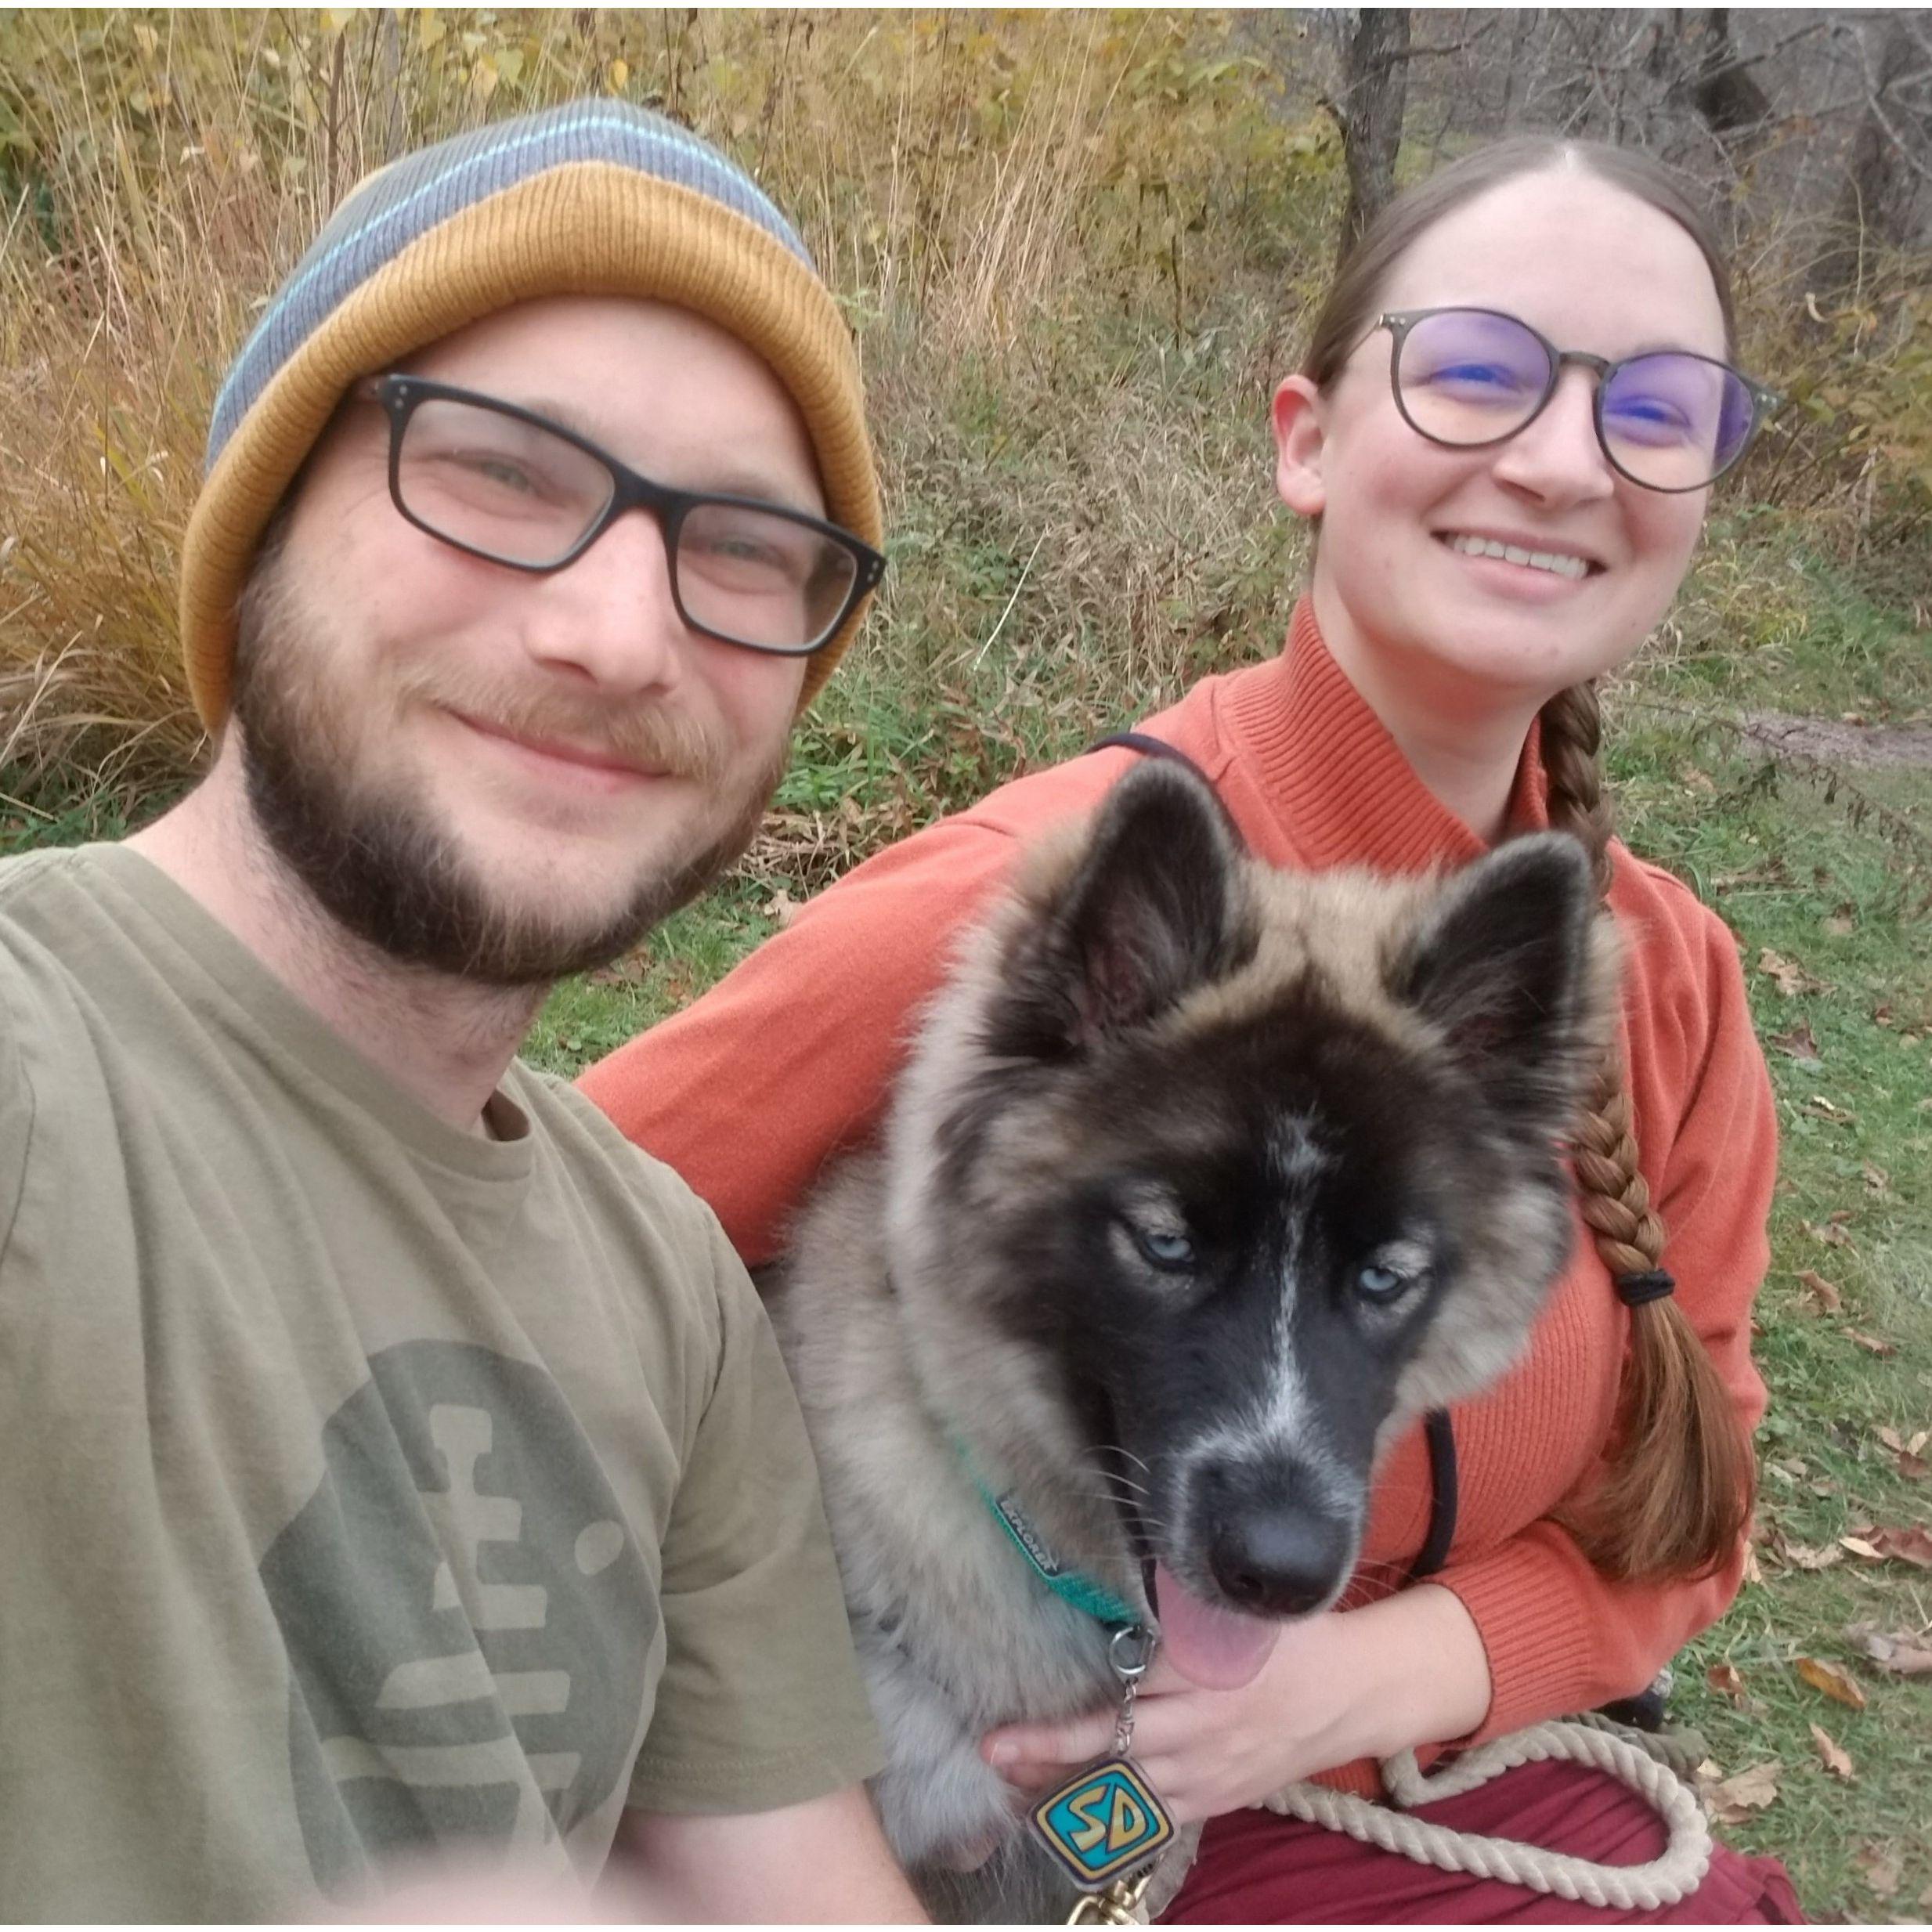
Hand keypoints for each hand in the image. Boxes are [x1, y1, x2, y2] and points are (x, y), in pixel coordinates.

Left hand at [979, 1585, 1491, 1826]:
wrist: (1356, 1692)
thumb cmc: (1293, 1636)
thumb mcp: (1236, 1610)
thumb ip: (1180, 1608)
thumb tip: (1117, 1581)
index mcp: (1200, 1682)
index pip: (1112, 1710)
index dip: (1054, 1730)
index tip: (1000, 1737)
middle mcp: (1200, 1737)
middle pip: (1108, 1760)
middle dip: (1046, 1765)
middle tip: (995, 1758)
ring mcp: (1210, 1776)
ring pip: (1126, 1798)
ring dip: (1071, 1793)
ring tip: (1018, 1783)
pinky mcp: (1220, 1800)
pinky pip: (1158, 1817)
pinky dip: (1115, 1814)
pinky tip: (1078, 1806)